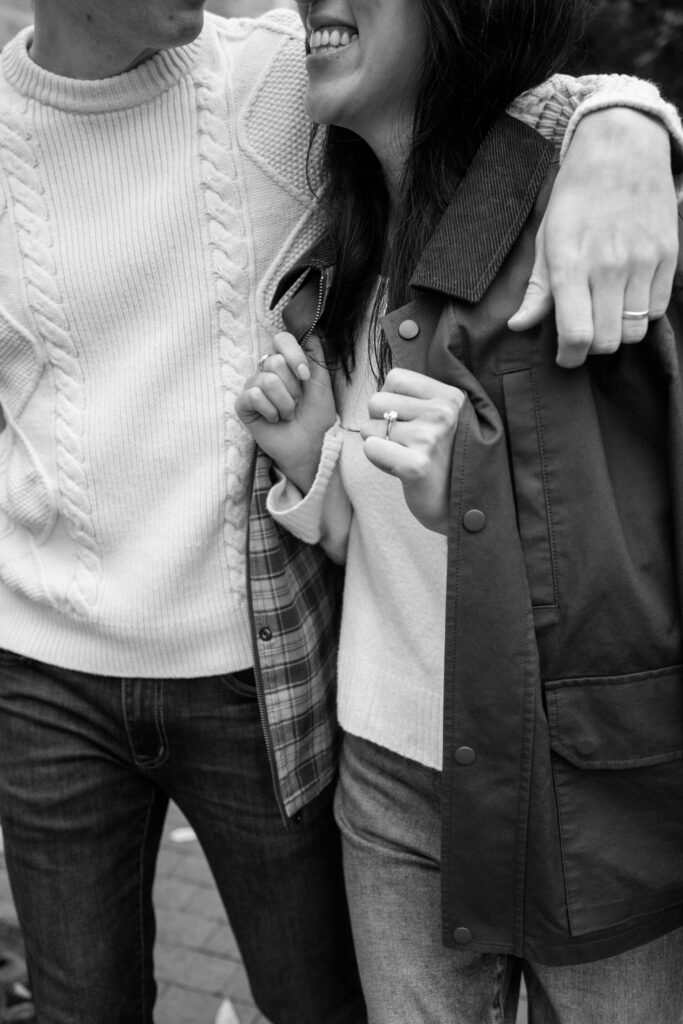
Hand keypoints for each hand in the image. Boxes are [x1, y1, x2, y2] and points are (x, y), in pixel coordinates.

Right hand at [235, 332, 335, 492]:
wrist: (312, 445)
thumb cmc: (317, 416)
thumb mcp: (322, 380)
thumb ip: (315, 353)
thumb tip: (311, 328)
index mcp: (285, 363)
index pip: (281, 339)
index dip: (293, 355)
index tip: (305, 376)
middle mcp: (267, 372)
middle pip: (274, 362)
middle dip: (292, 387)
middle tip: (297, 403)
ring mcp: (253, 388)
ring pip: (266, 380)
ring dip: (284, 402)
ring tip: (288, 414)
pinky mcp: (243, 406)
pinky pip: (253, 395)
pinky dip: (270, 410)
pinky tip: (274, 420)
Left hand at [360, 368, 464, 534]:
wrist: (464, 506)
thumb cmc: (446, 459)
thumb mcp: (447, 418)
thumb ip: (420, 397)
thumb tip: (383, 385)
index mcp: (451, 397)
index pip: (395, 378)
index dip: (393, 399)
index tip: (409, 419)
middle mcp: (443, 413)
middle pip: (376, 400)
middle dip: (381, 422)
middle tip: (405, 443)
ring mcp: (430, 438)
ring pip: (369, 426)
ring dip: (380, 443)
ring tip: (405, 456)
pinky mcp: (416, 465)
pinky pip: (370, 448)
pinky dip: (378, 460)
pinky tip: (399, 469)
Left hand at [509, 108, 678, 366]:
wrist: (621, 149)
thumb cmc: (576, 196)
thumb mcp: (546, 239)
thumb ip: (537, 290)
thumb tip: (519, 326)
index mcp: (570, 264)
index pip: (576, 335)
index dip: (570, 357)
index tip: (566, 356)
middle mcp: (608, 267)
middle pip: (607, 341)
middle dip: (592, 347)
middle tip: (584, 334)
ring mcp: (642, 262)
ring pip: (634, 330)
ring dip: (618, 331)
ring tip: (605, 314)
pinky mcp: (667, 255)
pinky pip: (656, 309)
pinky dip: (641, 312)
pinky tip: (627, 295)